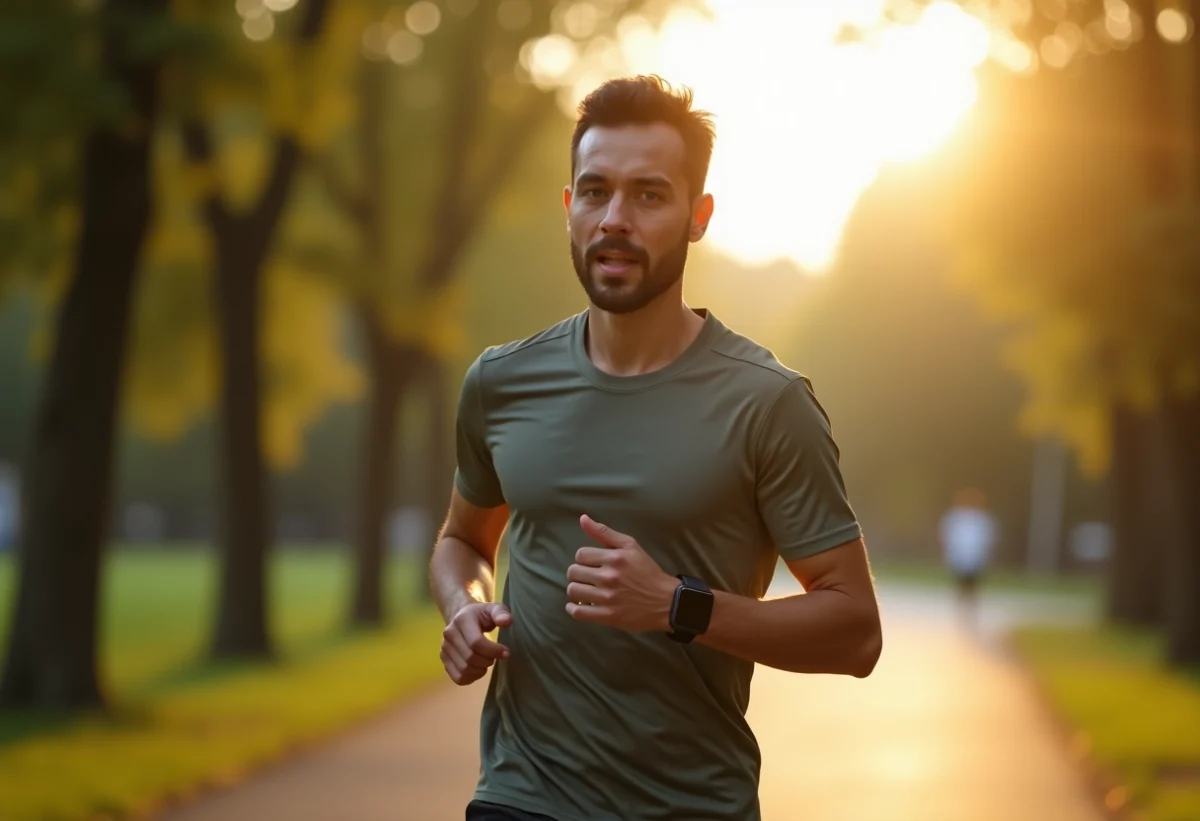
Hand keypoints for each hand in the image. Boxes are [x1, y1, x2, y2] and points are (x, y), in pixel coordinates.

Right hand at [441, 602, 510, 685]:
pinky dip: (471, 678)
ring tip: (487, 661)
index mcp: (462, 620)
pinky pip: (458, 677)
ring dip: (480, 670)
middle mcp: (449, 634)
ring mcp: (444, 648)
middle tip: (495, 657)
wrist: (460, 617)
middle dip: (488, 660)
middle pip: (470, 658)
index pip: (476, 642)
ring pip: (464, 669)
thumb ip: (501, 613)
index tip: (505, 652)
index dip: (493, 651)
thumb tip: (507, 621)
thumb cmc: (480, 615)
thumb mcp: (492, 609)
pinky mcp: (444, 659)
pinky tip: (478, 669)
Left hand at [565, 514, 676, 631]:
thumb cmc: (648, 572)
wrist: (666, 601)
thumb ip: (605, 532)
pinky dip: (574, 609)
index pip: (580, 554)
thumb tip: (582, 518)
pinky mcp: (607, 616)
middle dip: (578, 574)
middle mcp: (609, 576)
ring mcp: (607, 598)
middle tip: (588, 578)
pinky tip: (580, 605)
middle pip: (573, 572)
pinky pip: (578, 612)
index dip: (584, 559)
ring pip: (573, 591)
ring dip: (576, 590)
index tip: (592, 564)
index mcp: (614, 558)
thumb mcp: (630, 546)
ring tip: (585, 591)